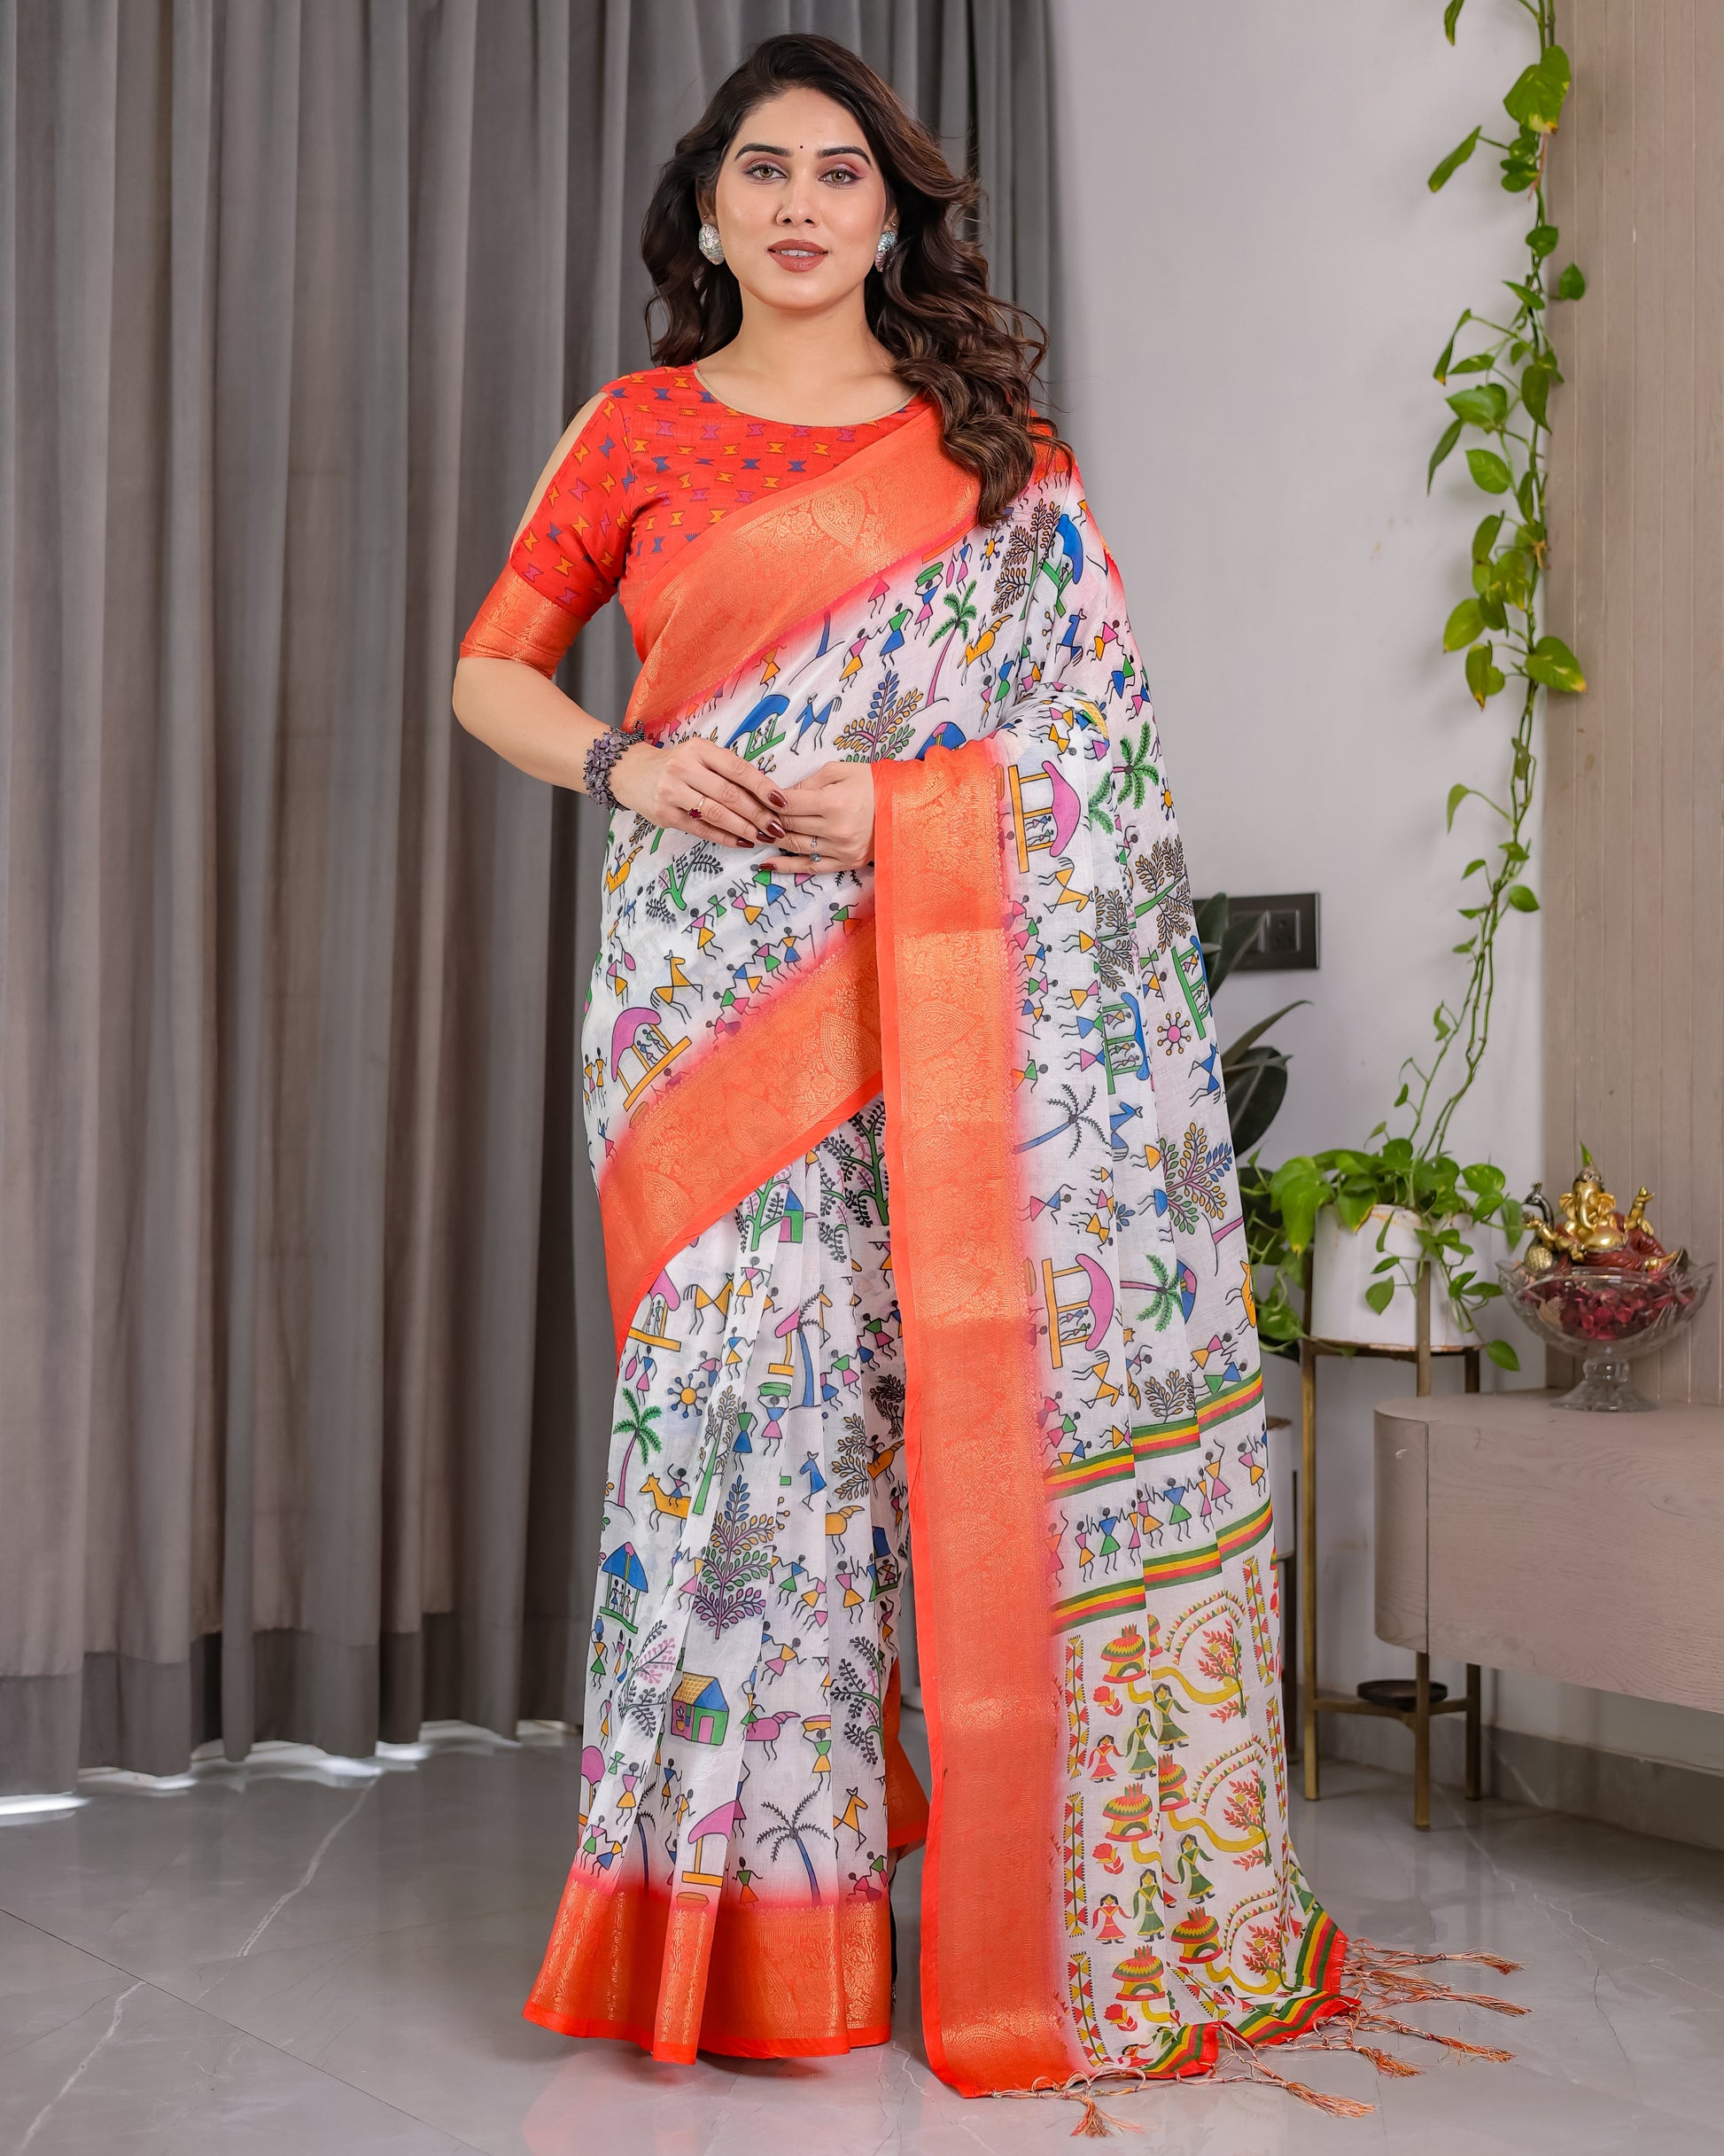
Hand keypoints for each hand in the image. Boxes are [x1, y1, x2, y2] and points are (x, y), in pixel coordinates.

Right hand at [608, 735, 788, 848]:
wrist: (631, 772)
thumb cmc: (677, 764)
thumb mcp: (700, 756)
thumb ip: (727, 770)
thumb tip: (766, 794)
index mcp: (699, 749)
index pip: (738, 769)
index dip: (762, 787)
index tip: (781, 802)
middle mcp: (684, 768)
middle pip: (729, 794)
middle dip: (757, 813)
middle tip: (777, 827)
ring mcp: (672, 792)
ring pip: (716, 814)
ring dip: (743, 828)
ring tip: (762, 837)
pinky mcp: (665, 815)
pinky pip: (701, 829)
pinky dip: (724, 837)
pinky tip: (741, 842)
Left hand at [760, 761, 874, 873]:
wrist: (904, 807)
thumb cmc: (872, 784)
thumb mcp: (841, 771)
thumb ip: (809, 781)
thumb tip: (782, 795)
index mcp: (833, 802)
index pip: (789, 803)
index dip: (769, 799)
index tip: (759, 797)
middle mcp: (835, 829)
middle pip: (789, 824)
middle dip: (768, 818)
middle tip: (754, 813)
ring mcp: (840, 849)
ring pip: (795, 845)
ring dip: (773, 839)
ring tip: (758, 833)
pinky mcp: (845, 863)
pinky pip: (809, 867)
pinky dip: (786, 867)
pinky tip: (767, 864)